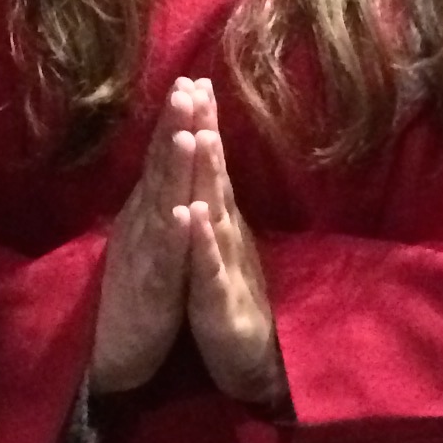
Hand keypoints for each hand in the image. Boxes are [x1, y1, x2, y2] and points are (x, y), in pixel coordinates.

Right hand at [89, 78, 206, 395]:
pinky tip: (184, 211)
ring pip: (162, 206)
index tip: (192, 80)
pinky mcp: (153, 290)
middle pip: (161, 170)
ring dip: (173, 170)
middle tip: (187, 85)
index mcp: (147, 214)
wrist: (110, 351)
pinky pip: (166, 260)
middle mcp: (143, 226)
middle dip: (175, 128)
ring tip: (186, 133)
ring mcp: (146, 256)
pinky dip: (174, 235)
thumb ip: (153, 203)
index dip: (177, 121)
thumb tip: (160, 166)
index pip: (164, 159)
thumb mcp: (147, 240)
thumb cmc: (135, 296)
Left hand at [174, 82, 288, 410]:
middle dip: (205, 130)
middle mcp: (226, 235)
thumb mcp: (216, 248)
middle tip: (198, 85)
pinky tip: (195, 214)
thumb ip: (214, 208)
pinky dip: (202, 240)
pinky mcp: (218, 301)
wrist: (250, 362)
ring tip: (200, 134)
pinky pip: (207, 267)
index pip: (208, 167)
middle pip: (214, 176)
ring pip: (216, 213)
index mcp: (219, 223)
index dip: (201, 124)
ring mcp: (225, 265)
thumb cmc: (229, 302)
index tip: (191, 79)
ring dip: (209, 174)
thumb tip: (206, 171)